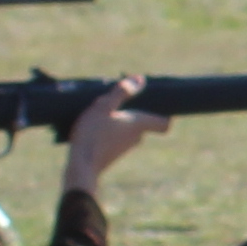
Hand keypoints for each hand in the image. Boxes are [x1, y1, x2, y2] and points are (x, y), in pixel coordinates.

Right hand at [63, 78, 167, 192]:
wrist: (81, 166)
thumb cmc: (94, 134)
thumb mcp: (104, 107)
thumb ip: (122, 92)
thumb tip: (140, 79)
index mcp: (139, 125)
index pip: (165, 123)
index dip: (165, 114)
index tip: (156, 102)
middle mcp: (137, 137)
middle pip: (143, 122)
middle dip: (133, 110)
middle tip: (119, 98)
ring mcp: (125, 147)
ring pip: (128, 129)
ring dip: (119, 119)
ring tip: (101, 109)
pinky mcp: (112, 153)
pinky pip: (116, 136)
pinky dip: (109, 129)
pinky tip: (93, 124)